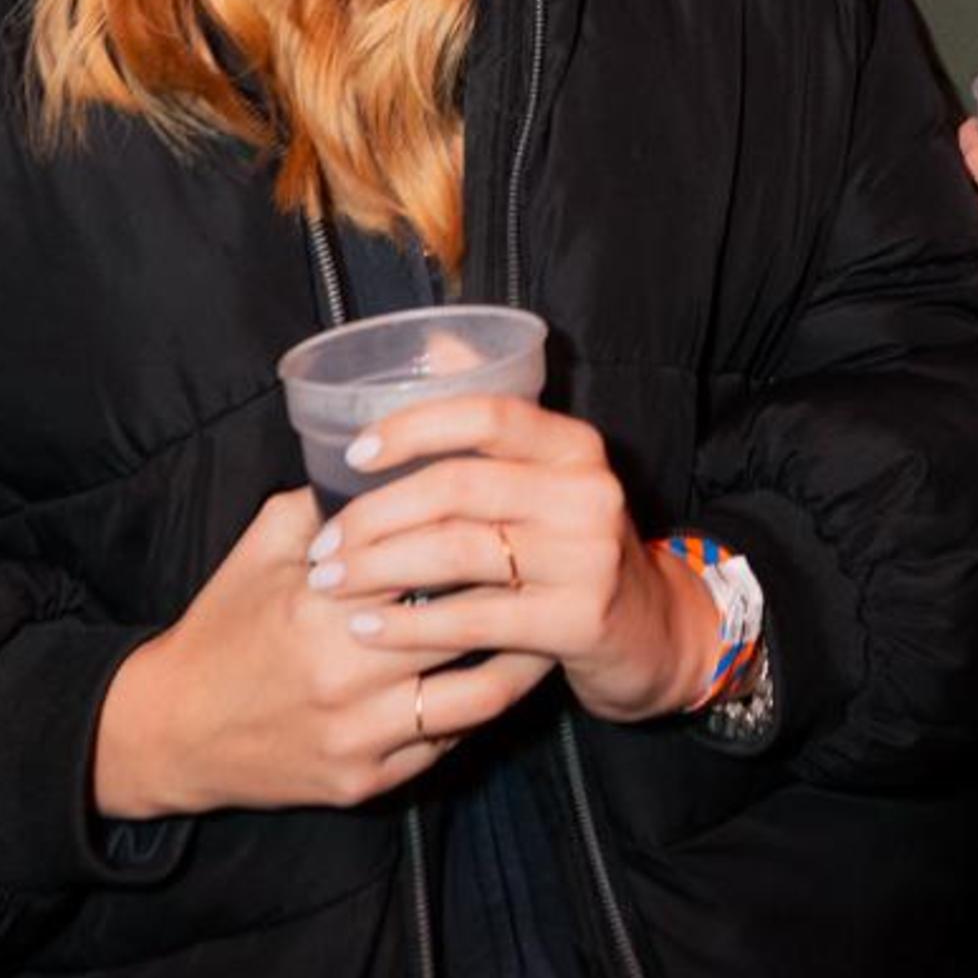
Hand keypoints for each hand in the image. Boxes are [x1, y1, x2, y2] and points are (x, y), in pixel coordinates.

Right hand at [93, 486, 551, 819]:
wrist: (170, 731)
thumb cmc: (223, 623)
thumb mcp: (263, 544)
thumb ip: (327, 500)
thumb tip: (395, 460)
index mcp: (322, 601)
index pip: (433, 559)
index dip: (484, 537)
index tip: (522, 515)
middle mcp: (345, 672)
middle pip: (467, 624)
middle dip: (515, 593)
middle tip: (552, 568)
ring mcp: (359, 734)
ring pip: (477, 695)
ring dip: (522, 660)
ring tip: (547, 625)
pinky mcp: (363, 782)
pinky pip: (448, 743)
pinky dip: (480, 709)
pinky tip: (500, 678)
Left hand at [299, 395, 722, 724]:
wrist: (651, 631)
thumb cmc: (576, 547)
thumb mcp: (552, 480)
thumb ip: (496, 428)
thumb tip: (433, 346)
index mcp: (575, 446)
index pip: (488, 413)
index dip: (414, 427)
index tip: (355, 453)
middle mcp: (587, 492)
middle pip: (458, 488)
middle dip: (375, 515)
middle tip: (325, 544)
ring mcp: (586, 557)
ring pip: (457, 552)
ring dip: (379, 569)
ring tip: (332, 581)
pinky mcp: (577, 619)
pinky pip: (472, 619)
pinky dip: (409, 624)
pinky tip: (368, 629)